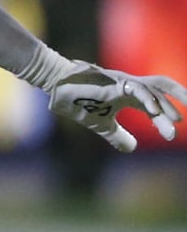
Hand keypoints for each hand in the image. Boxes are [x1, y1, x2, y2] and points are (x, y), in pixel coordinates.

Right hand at [46, 61, 186, 151]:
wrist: (57, 90)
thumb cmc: (78, 103)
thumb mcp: (102, 124)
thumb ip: (117, 135)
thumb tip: (132, 149)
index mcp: (129, 96)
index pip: (154, 107)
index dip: (164, 121)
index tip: (171, 137)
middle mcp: (131, 87)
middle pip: (162, 88)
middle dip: (181, 99)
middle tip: (185, 120)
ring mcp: (124, 82)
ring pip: (153, 89)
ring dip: (166, 105)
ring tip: (177, 119)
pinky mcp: (114, 82)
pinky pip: (136, 88)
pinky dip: (147, 99)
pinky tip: (154, 111)